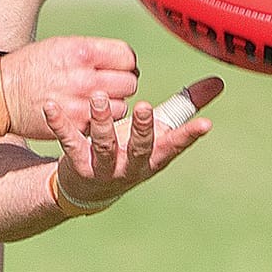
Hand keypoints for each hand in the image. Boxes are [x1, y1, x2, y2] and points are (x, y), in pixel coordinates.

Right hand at [0, 36, 140, 139]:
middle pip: (129, 83)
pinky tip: (88, 115)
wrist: (1, 94)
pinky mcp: (75, 126)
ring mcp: (81, 104)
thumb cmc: (32, 67)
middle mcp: (84, 78)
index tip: (118, 68)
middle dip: (122, 84)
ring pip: (121, 106)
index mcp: (82, 52)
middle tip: (109, 86)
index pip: (127, 57)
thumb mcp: (62, 45)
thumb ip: (96, 52)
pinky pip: (104, 125)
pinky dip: (100, 122)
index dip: (126, 63)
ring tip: (95, 102)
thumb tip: (126, 62)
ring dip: (113, 106)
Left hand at [44, 78, 223, 210]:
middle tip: (144, 106)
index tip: (206, 125)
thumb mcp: (159, 131)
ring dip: (101, 121)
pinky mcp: (77, 164)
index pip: (174, 146)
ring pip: (103, 145)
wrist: (89, 189)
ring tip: (97, 97)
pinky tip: (52, 106)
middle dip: (143, 129)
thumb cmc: (131, 150)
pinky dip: (60, 124)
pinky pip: (69, 142)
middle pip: (139, 148)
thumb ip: (187, 106)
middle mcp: (131, 166)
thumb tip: (219, 81)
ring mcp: (103, 168)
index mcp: (154, 157)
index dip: (189, 136)